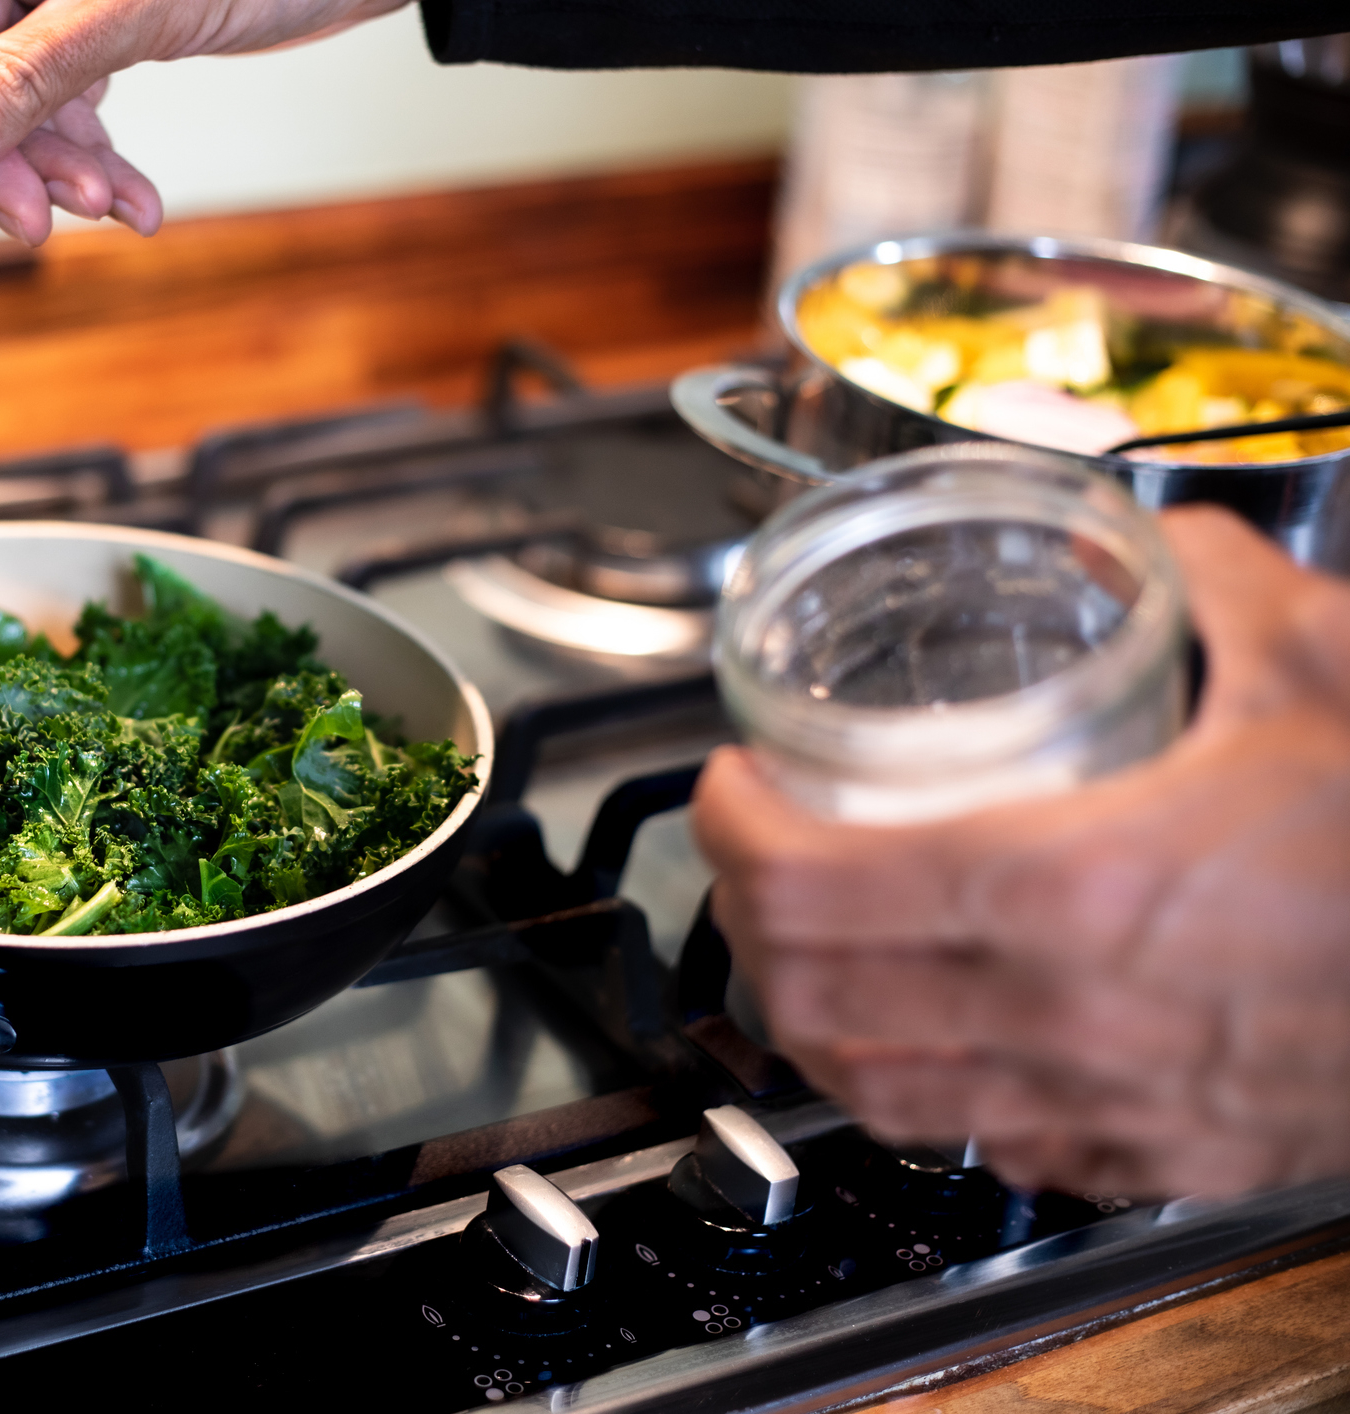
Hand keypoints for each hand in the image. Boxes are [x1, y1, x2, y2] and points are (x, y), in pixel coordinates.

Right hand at [0, 0, 409, 242]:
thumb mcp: (128, 13)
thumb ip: (28, 79)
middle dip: (3, 161)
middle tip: (36, 226)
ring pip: (26, 104)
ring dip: (62, 172)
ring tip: (113, 207)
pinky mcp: (112, 28)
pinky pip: (77, 105)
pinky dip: (101, 162)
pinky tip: (134, 204)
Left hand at [691, 506, 1349, 1199]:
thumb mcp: (1323, 666)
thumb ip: (1217, 583)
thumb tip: (1162, 538)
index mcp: (1065, 885)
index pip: (805, 882)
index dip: (726, 829)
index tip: (728, 784)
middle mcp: (1056, 1014)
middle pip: (807, 995)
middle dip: (742, 919)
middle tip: (752, 854)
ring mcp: (1096, 1104)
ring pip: (871, 1088)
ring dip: (809, 1014)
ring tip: (804, 945)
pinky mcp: (1146, 1155)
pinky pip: (978, 1139)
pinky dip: (915, 1084)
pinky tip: (928, 1032)